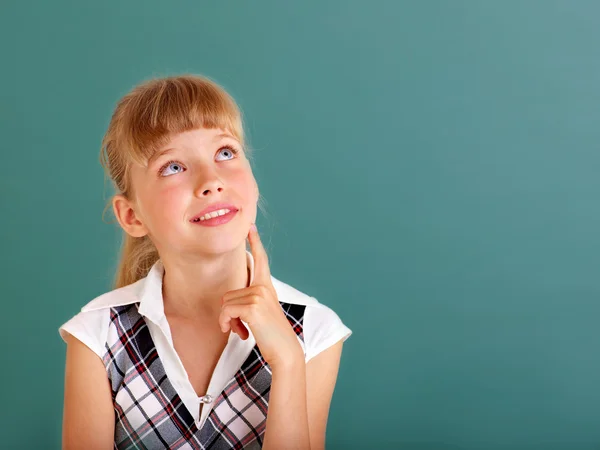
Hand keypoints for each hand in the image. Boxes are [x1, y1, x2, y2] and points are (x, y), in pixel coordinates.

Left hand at [219, 224, 303, 368]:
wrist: (285, 352)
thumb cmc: (272, 336)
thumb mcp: (262, 313)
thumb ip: (249, 302)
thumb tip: (226, 305)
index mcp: (267, 286)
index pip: (260, 260)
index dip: (255, 242)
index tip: (250, 226)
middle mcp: (263, 287)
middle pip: (228, 293)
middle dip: (229, 313)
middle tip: (242, 327)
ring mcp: (258, 295)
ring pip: (225, 303)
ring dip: (228, 321)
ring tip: (243, 331)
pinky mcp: (252, 306)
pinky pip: (226, 311)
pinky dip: (227, 324)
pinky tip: (240, 333)